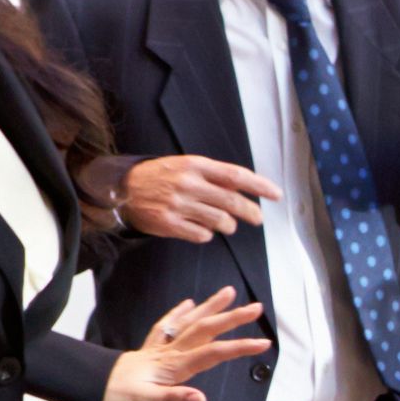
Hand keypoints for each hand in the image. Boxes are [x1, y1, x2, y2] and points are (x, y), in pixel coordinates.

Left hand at [102, 288, 269, 400]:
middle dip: (232, 318)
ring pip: (190, 322)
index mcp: (174, 364)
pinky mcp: (151, 349)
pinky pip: (168, 325)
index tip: (263, 343)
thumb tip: (202, 400)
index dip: (239, 347)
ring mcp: (160, 348)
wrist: (91, 386)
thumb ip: (176, 399)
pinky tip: (189, 304)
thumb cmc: (117, 395)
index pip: (213, 353)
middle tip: (256, 308)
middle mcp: (170, 351)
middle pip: (205, 330)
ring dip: (210, 307)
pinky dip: (180, 313)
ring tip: (229, 292)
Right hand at [119, 153, 276, 240]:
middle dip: (251, 212)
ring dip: (228, 225)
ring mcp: (178, 204)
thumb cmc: (161, 177)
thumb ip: (213, 176)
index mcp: (195, 165)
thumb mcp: (185, 166)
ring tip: (225, 223)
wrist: (123, 189)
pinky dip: (207, 234)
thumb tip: (244, 190)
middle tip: (258, 218)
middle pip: (232, 202)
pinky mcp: (169, 223)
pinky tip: (201, 228)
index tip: (276, 195)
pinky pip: (202, 235)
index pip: (235, 176)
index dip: (259, 186)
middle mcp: (188, 183)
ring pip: (220, 221)